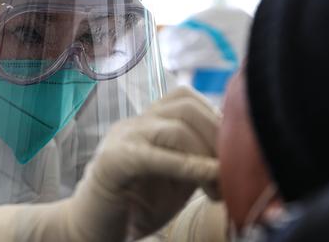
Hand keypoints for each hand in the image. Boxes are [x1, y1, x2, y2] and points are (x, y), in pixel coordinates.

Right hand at [0, 87, 220, 241]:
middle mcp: (134, 124)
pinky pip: (154, 156)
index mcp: (147, 123)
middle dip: (217, 136)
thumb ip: (199, 161)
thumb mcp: (177, 180)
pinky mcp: (113, 162)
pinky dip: (187, 166)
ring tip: (215, 187)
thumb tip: (238, 156)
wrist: (89, 229)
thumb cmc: (135, 206)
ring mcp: (121, 139)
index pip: (186, 99)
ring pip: (172, 128)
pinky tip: (207, 180)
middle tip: (229, 173)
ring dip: (205, 155)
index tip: (234, 155)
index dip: (216, 120)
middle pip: (185, 107)